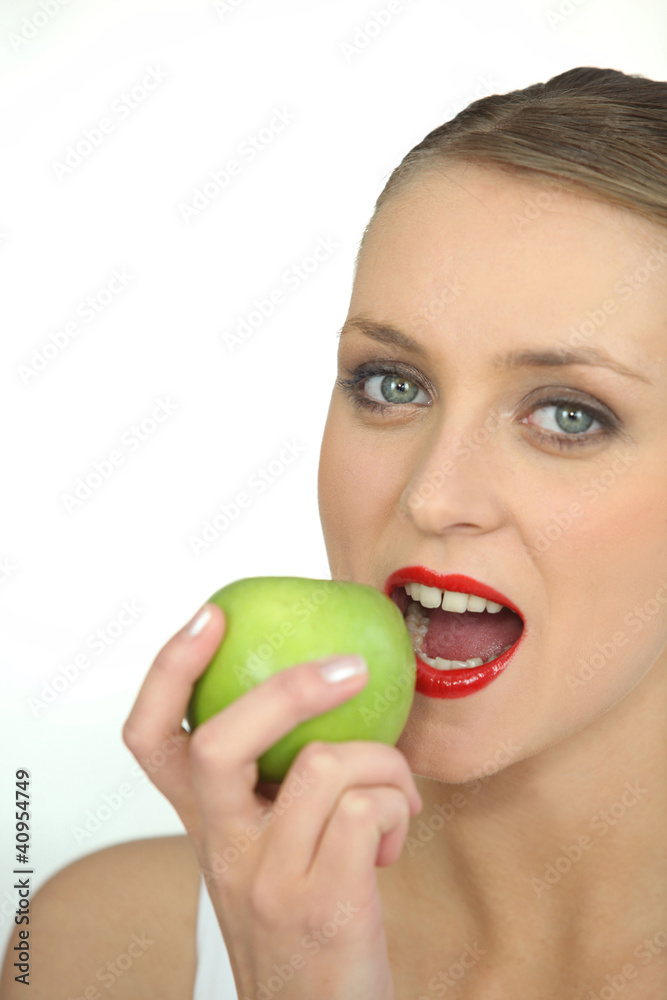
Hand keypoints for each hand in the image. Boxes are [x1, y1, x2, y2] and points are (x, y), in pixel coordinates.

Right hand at [122, 601, 421, 998]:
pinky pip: (369, 808)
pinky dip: (399, 806)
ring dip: (384, 763)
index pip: (152, 738)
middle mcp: (222, 849)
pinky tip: (395, 840)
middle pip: (219, 741)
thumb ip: (276, 783)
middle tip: (350, 668)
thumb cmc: (305, 919)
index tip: (211, 615)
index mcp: (207, 824)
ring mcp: (268, 879)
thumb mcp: (268, 849)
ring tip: (394, 795)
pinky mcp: (323, 905)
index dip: (170, 669)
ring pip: (326, 764)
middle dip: (291, 687)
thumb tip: (331, 688)